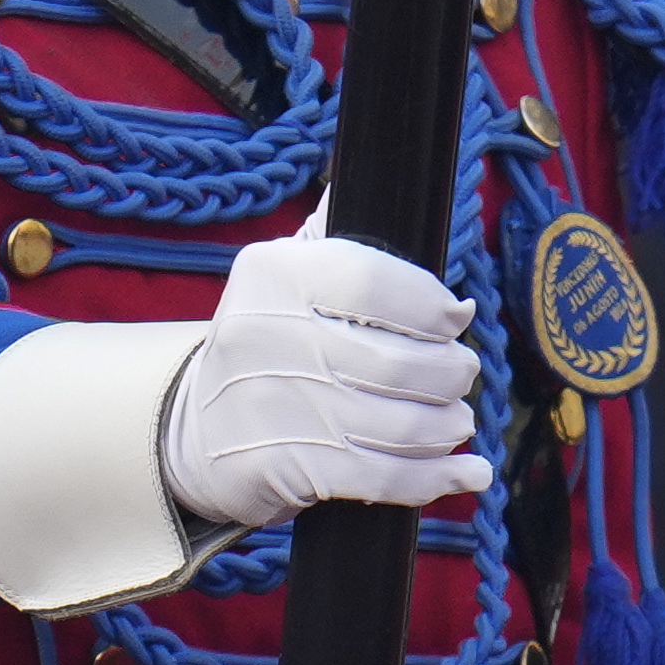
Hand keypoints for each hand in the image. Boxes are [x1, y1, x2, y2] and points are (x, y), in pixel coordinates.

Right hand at [159, 224, 488, 535]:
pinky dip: (440, 477)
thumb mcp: (285, 276)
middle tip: (456, 376)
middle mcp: (270, 335)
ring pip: (408, 424)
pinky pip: (388, 476)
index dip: (435, 306)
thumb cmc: (270, 344)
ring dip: (448, 426)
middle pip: (409, 363)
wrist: (195, 429)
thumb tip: (387, 187)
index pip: (383, 284)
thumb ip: (337, 240)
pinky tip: (469, 472)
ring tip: (452, 420)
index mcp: (274, 274)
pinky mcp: (287, 467)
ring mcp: (278, 405)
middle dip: (452, 374)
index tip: (454, 319)